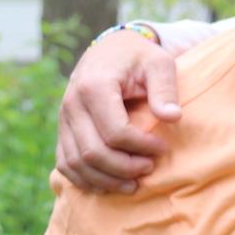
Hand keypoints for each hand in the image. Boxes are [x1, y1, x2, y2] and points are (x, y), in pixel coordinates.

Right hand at [54, 32, 181, 192]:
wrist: (110, 50)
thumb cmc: (139, 58)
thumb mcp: (159, 63)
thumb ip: (165, 88)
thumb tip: (173, 117)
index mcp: (95, 87)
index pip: (115, 131)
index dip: (141, 146)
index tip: (162, 148)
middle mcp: (72, 105)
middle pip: (92, 152)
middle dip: (124, 168)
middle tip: (149, 168)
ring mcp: (63, 120)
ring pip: (76, 163)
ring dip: (106, 180)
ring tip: (134, 184)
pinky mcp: (62, 131)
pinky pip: (65, 164)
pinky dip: (85, 179)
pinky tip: (110, 184)